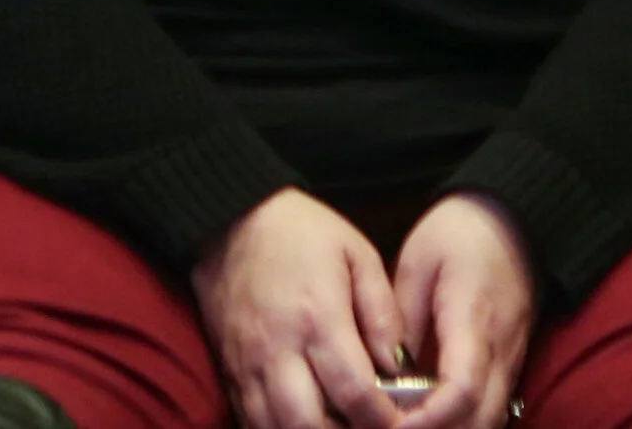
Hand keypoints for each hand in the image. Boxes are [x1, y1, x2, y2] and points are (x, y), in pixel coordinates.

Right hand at [193, 188, 409, 428]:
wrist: (231, 223)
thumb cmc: (302, 233)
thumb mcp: (357, 254)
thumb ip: (381, 311)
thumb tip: (400, 364)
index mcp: (318, 317)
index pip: (353, 392)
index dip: (382, 419)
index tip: (402, 422)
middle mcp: (279, 351)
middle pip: (310, 425)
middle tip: (370, 426)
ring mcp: (247, 367)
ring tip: (342, 425)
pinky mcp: (229, 373)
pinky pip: (250, 421)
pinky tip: (307, 420)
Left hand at [391, 193, 536, 428]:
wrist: (516, 215)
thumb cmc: (461, 231)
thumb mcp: (418, 262)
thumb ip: (401, 322)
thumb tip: (384, 378)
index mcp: (473, 319)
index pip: (460, 390)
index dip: (426, 421)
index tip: (390, 425)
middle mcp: (500, 349)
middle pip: (480, 420)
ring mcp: (512, 358)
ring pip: (490, 421)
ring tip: (409, 425)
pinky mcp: (512, 362)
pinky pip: (493, 409)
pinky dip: (464, 423)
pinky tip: (433, 419)